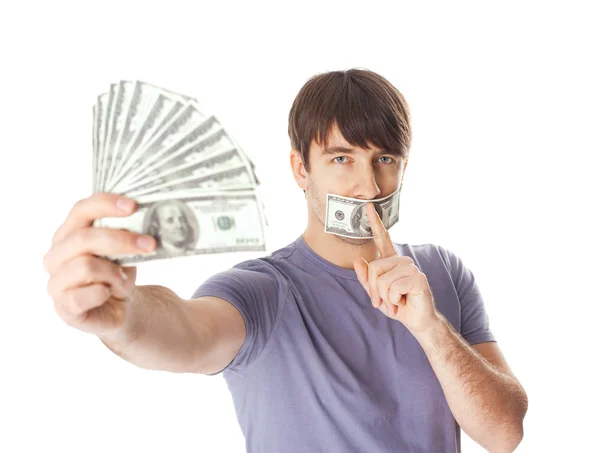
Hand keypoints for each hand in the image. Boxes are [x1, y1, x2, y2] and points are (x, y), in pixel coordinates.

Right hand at [43, 193, 156, 336]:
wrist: (119, 308)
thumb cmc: (117, 273)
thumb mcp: (123, 251)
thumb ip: (124, 235)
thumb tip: (144, 224)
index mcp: (68, 234)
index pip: (81, 210)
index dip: (105, 204)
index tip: (132, 206)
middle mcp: (56, 255)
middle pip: (84, 238)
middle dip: (121, 240)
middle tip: (149, 244)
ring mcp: (56, 282)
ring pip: (87, 267)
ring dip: (114, 274)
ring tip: (123, 281)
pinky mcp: (64, 307)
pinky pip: (84, 296)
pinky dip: (103, 293)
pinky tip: (109, 294)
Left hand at [353, 203, 440, 333]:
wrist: (417, 321)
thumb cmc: (398, 306)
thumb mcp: (377, 294)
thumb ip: (366, 279)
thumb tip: (358, 261)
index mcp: (391, 262)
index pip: (382, 239)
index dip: (375, 223)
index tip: (368, 207)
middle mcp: (402, 261)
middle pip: (374, 268)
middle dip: (374, 290)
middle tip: (383, 302)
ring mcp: (411, 267)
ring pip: (382, 280)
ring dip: (385, 298)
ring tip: (395, 303)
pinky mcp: (418, 278)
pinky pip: (393, 288)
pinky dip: (394, 300)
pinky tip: (402, 302)